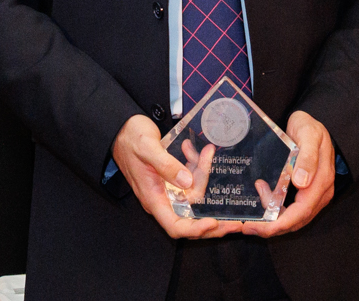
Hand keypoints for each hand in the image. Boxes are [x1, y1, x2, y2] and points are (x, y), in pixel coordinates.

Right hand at [111, 114, 238, 239]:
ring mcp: (167, 190)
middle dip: (214, 219)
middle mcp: (162, 199)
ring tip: (208, 153)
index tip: (214, 222)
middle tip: (238, 221)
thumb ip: (166, 165)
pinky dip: (197, 167)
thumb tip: (187, 182)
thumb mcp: (148, 148)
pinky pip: (190, 180)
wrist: (121, 129)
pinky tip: (197, 151)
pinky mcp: (171, 179)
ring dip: (204, 177)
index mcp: (153, 198)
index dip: (195, 229)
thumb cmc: (130, 138)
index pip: (175, 226)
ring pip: (193, 195)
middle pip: (190, 218)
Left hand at [242, 110, 336, 237]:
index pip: (302, 211)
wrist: (312, 124)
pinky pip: (291, 209)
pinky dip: (275, 210)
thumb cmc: (310, 127)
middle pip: (297, 220)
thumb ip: (308, 157)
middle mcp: (320, 193)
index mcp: (322, 181)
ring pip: (293, 218)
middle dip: (272, 227)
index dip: (281, 223)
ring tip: (251, 214)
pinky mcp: (306, 193)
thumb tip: (301, 182)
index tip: (260, 227)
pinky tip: (262, 198)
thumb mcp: (309, 134)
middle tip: (247, 227)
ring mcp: (314, 194)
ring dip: (272, 220)